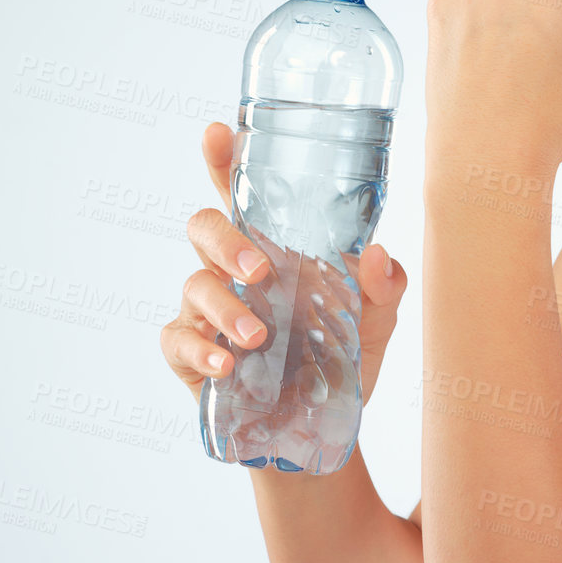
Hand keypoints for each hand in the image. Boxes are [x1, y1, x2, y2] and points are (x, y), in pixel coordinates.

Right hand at [160, 122, 409, 402]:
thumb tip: (378, 254)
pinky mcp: (190, 354)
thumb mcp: (376, 320)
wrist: (319, 429)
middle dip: (225, 241)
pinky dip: (200, 349)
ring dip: (225, 307)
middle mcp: (233, 271)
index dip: (225, 160)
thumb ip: (383, 286)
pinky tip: (226, 364)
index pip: (242, 194)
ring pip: (194, 284)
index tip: (218, 133)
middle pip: (204, 228)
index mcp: (274, 247)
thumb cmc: (340, 356)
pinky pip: (178, 340)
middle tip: (259, 269)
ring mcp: (207, 311)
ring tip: (259, 336)